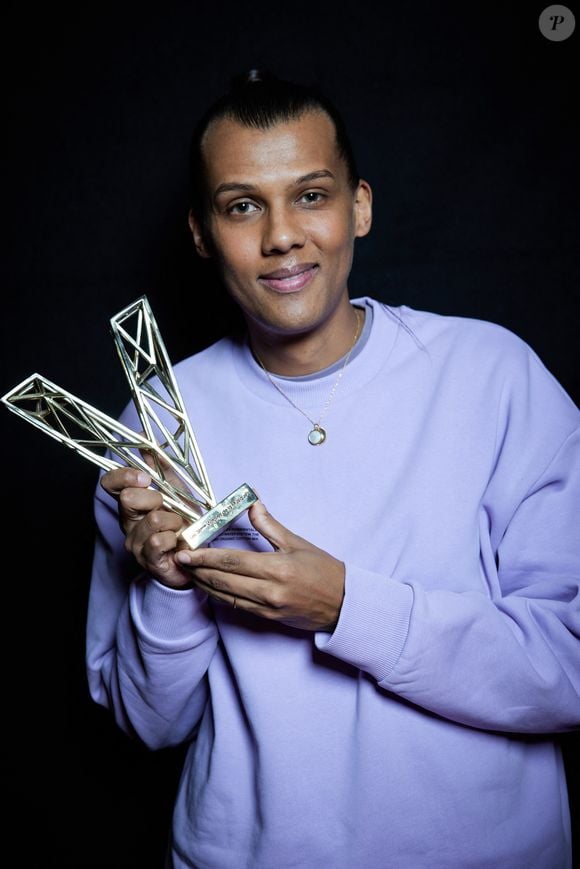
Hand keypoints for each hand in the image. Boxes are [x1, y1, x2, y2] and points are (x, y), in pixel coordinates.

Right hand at [100, 467, 191, 588]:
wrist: (198, 554)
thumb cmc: (185, 521)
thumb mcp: (176, 489)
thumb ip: (161, 466)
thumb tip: (145, 439)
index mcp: (131, 503)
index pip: (110, 483)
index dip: (123, 476)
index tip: (146, 477)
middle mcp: (127, 522)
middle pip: (128, 498)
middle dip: (155, 498)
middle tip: (168, 508)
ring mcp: (135, 542)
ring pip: (152, 519)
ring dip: (174, 521)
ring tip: (179, 528)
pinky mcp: (147, 560)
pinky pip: (158, 541)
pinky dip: (175, 539)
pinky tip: (177, 543)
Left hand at [175, 501, 344, 631]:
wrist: (343, 604)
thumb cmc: (323, 570)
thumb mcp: (298, 543)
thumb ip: (271, 526)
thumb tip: (253, 504)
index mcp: (277, 568)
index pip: (232, 562)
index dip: (206, 557)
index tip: (186, 552)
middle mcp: (269, 590)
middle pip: (223, 581)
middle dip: (198, 571)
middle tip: (179, 560)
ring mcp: (267, 607)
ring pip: (226, 596)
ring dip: (204, 585)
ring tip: (188, 573)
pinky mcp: (267, 618)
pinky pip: (237, 607)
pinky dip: (219, 596)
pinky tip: (208, 587)